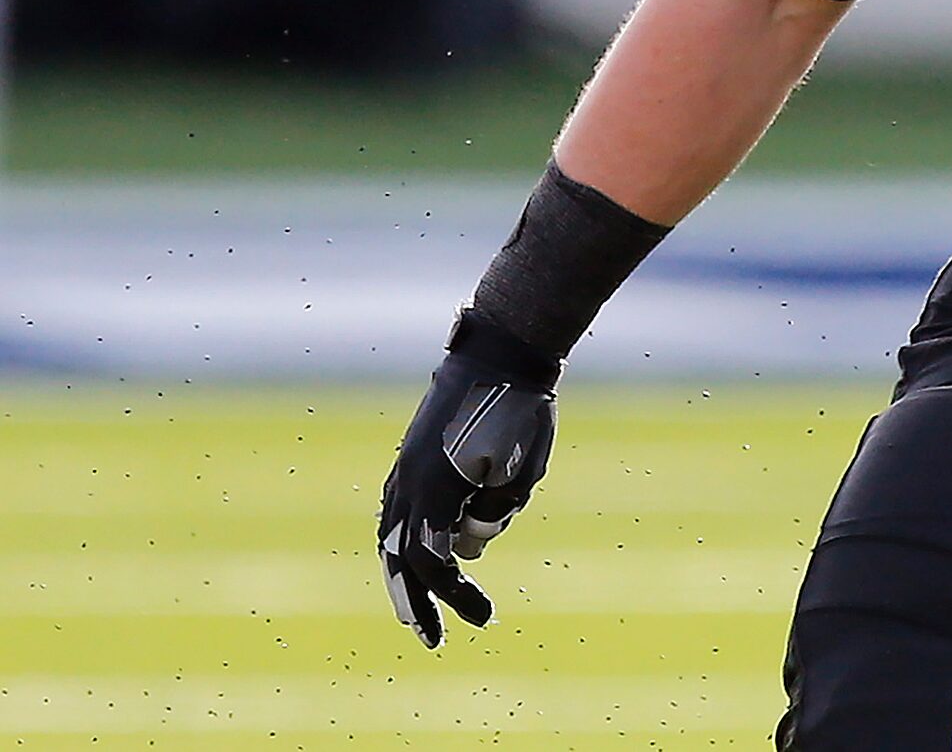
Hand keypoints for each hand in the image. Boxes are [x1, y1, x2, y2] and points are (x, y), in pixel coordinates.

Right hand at [378, 310, 561, 646]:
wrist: (501, 353)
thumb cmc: (520, 411)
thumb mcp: (520, 472)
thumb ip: (492, 517)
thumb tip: (466, 547)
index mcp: (431, 488)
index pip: (433, 561)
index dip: (455, 596)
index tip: (484, 618)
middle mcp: (406, 482)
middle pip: (399, 559)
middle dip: (417, 603)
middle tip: (434, 639)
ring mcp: (403, 468)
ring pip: (389, 537)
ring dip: (402, 577)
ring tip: (418, 609)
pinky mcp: (410, 458)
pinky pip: (396, 513)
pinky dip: (402, 543)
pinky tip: (414, 559)